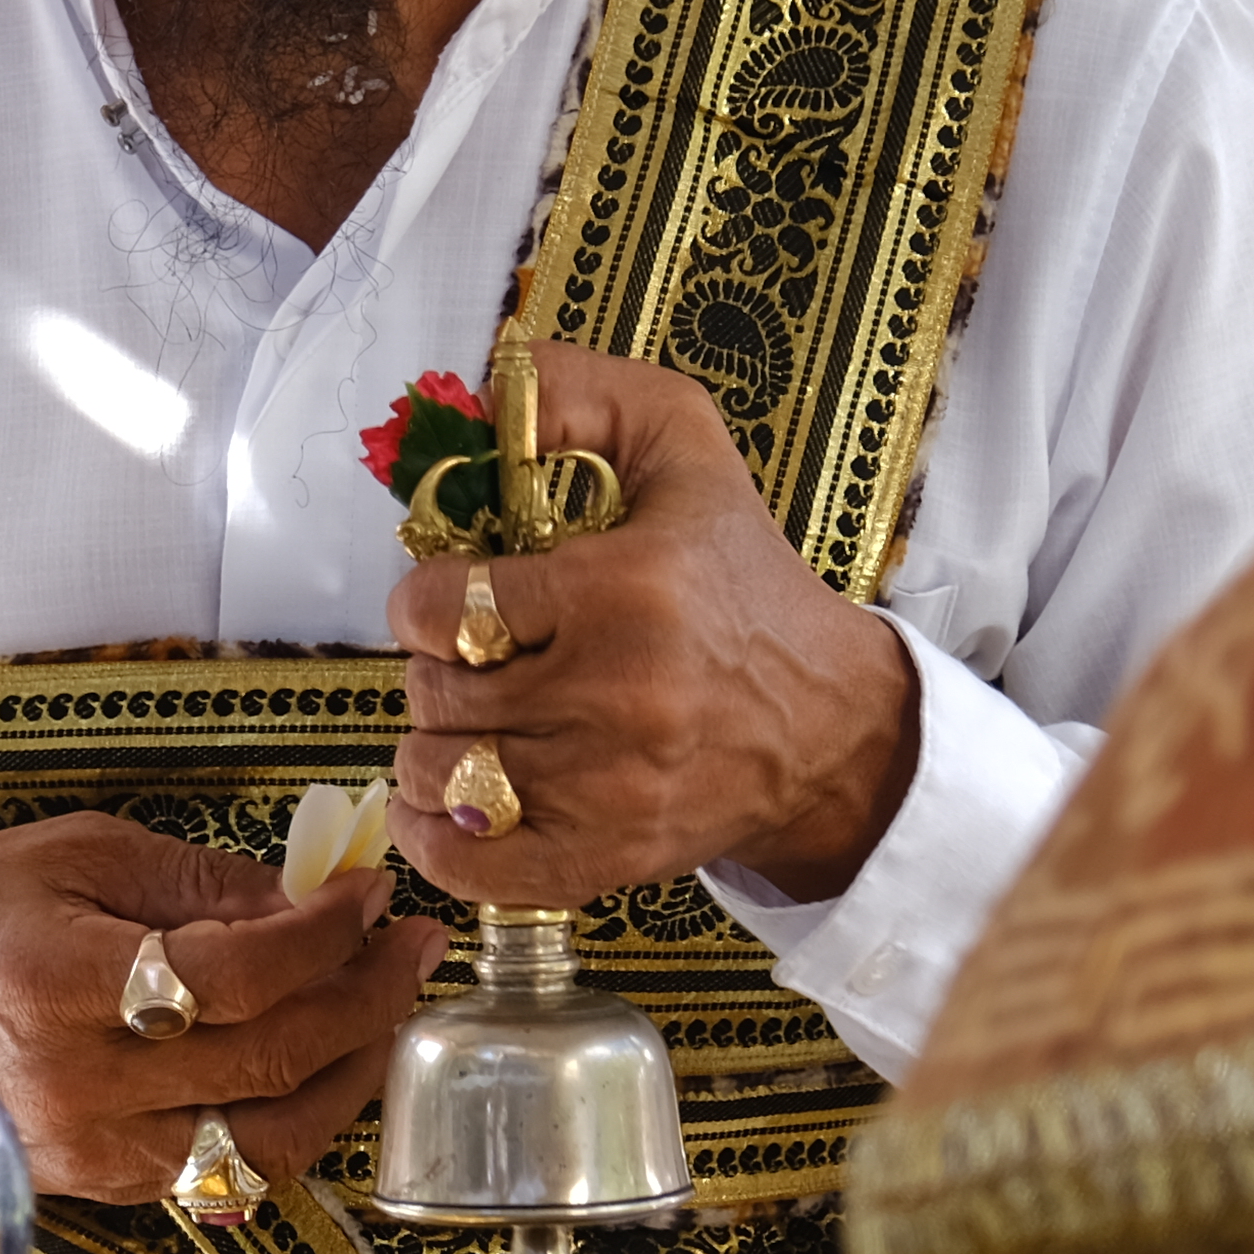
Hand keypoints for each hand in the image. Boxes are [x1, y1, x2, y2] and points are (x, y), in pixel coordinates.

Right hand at [0, 812, 444, 1204]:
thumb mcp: (79, 858)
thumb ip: (199, 882)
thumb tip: (313, 902)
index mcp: (55, 983)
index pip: (228, 975)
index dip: (318, 937)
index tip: (368, 893)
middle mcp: (78, 1084)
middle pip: (266, 1057)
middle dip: (364, 997)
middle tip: (410, 946)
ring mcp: (98, 1152)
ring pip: (271, 1137)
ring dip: (354, 1071)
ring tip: (388, 1010)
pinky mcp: (116, 1188)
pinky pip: (236, 1168)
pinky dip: (301, 1118)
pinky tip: (328, 1065)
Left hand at [389, 343, 922, 912]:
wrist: (830, 723)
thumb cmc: (743, 581)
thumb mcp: (686, 448)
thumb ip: (586, 394)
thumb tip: (492, 386)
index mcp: (625, 588)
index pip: (445, 606)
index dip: (423, 604)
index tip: (451, 604)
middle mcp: (617, 693)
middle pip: (436, 693)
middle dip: (435, 673)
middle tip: (476, 663)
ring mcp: (611, 788)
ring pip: (442, 775)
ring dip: (435, 749)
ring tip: (474, 725)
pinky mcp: (610, 858)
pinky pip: (473, 867)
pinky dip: (435, 840)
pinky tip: (447, 806)